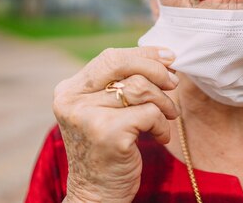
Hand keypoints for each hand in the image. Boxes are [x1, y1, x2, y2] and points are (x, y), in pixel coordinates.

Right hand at [52, 46, 179, 202]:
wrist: (97, 196)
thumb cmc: (107, 150)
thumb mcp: (103, 111)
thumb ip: (118, 84)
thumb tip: (162, 58)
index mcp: (69, 91)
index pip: (110, 57)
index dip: (143, 54)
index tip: (168, 57)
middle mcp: (72, 101)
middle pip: (123, 65)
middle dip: (156, 70)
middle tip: (173, 83)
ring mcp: (88, 117)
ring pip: (141, 88)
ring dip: (163, 102)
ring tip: (168, 116)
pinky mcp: (109, 134)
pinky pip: (150, 113)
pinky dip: (162, 124)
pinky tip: (159, 136)